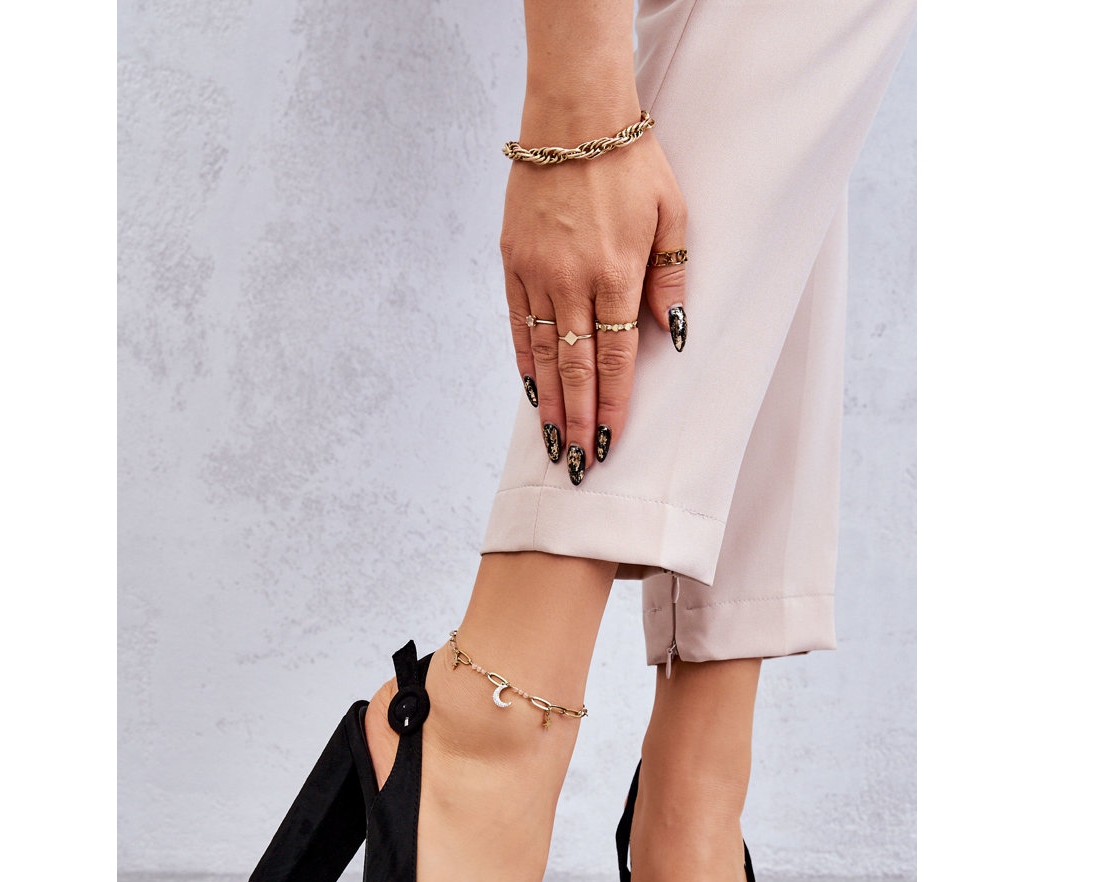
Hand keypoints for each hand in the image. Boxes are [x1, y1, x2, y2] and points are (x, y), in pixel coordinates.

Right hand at [501, 131, 686, 482]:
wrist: (572, 115)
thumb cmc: (630, 162)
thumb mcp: (671, 212)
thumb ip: (669, 275)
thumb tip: (671, 332)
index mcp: (616, 272)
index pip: (615, 356)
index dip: (612, 405)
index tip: (609, 442)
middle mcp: (572, 280)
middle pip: (576, 367)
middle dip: (578, 420)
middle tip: (576, 464)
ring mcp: (537, 272)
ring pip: (544, 353)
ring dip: (550, 403)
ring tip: (553, 442)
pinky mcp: (512, 261)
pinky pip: (518, 323)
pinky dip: (525, 362)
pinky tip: (531, 392)